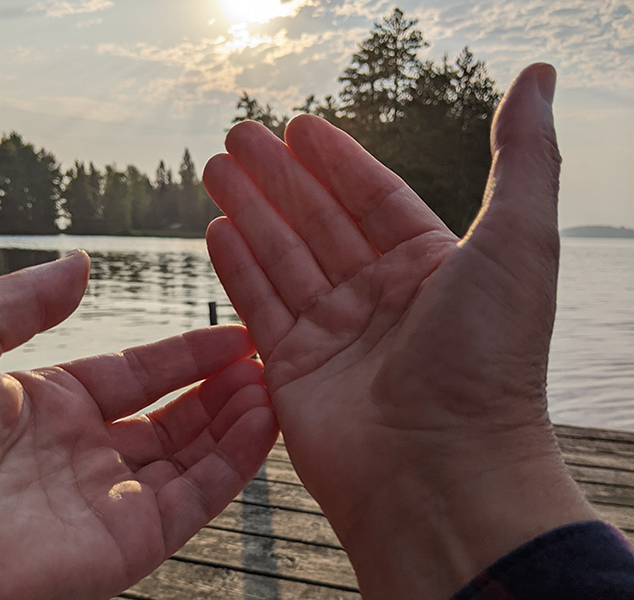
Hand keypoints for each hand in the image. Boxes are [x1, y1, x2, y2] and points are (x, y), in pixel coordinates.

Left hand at [0, 252, 277, 599]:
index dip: (187, 355)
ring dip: (235, 424)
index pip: (137, 376)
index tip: (233, 335)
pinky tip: (264, 423)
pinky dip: (234, 465)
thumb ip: (25, 300)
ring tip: (272, 386)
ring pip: (190, 460)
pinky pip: (193, 501)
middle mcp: (81, 456)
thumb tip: (78, 262)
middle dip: (220, 389)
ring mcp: (104, 503)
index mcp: (47, 408)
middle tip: (265, 359)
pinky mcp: (122, 547)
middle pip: (171, 419)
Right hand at [204, 64, 595, 598]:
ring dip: (250, 211)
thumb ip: (524, 157)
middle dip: (278, 177)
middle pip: (319, 222)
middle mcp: (383, 299)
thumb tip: (539, 77)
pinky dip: (238, 268)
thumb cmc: (487, 363)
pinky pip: (261, 306)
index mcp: (432, 269)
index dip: (337, 160)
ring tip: (215, 168)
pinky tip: (217, 229)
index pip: (374, 198)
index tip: (300, 125)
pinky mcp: (295, 371)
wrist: (443, 475)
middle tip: (238, 135)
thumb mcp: (519, 243)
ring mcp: (336, 335)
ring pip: (283, 257)